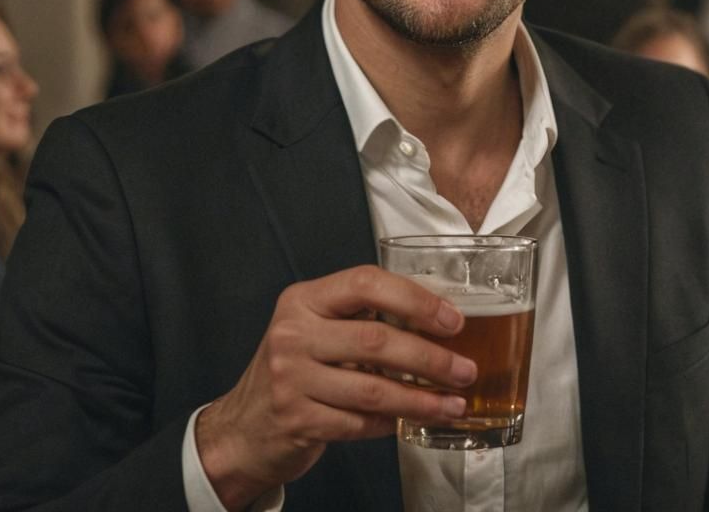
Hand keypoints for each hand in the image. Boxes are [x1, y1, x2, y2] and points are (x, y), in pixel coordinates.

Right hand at [195, 265, 476, 509]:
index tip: (452, 320)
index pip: (366, 282)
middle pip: (376, 339)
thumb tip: (438, 319)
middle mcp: (294, 333)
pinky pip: (359, 423)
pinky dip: (392, 423)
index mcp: (305, 299)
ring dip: (421, 399)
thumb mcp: (317, 327)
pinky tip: (412, 421)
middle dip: (430, 357)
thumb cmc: (297, 368)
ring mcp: (291, 378)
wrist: (243, 426)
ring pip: (373, 388)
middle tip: (465, 369)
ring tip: (453, 403)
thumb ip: (362, 316)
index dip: (415, 299)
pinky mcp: (295, 419)